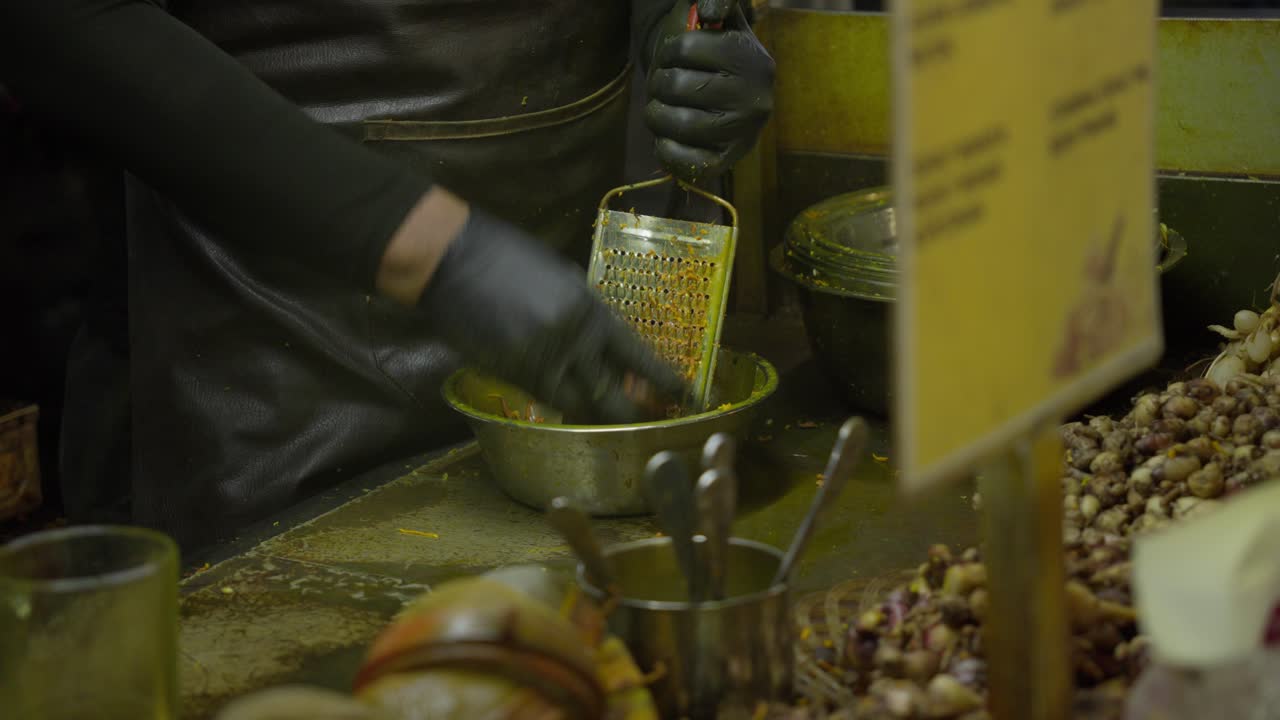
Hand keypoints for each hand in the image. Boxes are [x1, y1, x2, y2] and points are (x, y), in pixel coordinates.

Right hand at [417, 207, 685, 422]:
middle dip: (632, 416)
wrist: (453, 258)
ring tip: (604, 426)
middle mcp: (574, 337)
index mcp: (591, 308)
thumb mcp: (560, 278)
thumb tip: (603, 347)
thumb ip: (584, 314)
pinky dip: (557, 405)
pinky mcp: (511, 372)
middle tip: (646, 427)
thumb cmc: (505, 258)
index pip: (638, 355)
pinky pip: (544, 400)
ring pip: (578, 407)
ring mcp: (542, 357)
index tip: (686, 397)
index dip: (664, 381)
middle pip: (613, 396)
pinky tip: (564, 407)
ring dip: (592, 418)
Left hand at [645, 0, 774, 180]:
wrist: (730, 95)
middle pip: (676, 86)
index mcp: (750, 56)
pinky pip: (688, 161)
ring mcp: (744, 133)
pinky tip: (666, 138)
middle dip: (658, 84)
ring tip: (661, 110)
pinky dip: (666, 150)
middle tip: (664, 86)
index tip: (674, 56)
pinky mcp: (729, 161)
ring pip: (677, 124)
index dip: (666, 51)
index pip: (682, 47)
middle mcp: (754, 97)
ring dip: (656, 116)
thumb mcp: (718, 17)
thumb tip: (708, 12)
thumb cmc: (712, 51)